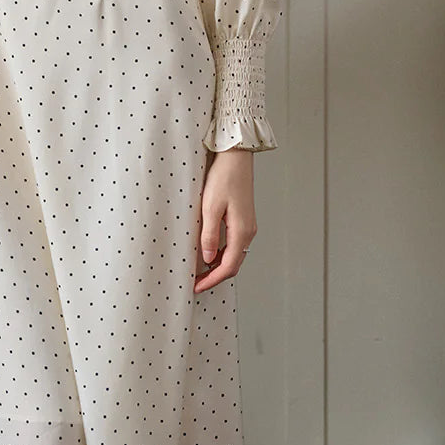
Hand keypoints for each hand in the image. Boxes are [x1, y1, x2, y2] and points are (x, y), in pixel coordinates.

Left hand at [194, 146, 255, 292]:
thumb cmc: (223, 177)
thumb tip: (207, 259)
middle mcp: (248, 232)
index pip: (228, 267)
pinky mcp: (243, 218)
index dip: (212, 280)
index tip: (196, 287)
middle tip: (196, 282)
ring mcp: (247, 225)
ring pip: (233, 254)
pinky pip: (234, 244)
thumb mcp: (210, 207)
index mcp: (242, 232)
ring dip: (218, 266)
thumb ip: (209, 235)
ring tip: (199, 270)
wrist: (236, 157)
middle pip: (232, 264)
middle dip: (214, 277)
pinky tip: (209, 251)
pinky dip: (221, 253)